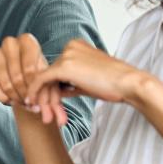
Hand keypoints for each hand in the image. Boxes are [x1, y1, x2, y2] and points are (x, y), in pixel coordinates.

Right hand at [0, 34, 66, 125]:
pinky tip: (7, 101)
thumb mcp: (49, 82)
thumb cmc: (40, 78)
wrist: (26, 81)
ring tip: (21, 102)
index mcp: (27, 41)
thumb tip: (44, 111)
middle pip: (16, 74)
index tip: (37, 96)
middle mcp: (10, 43)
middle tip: (29, 103)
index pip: (30, 66)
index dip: (33, 86)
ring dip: (13, 95)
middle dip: (23, 93)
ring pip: (3, 79)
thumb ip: (49, 94)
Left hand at [25, 39, 142, 125]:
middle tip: (46, 116)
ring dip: (44, 100)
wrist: (129, 84)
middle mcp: (69, 46)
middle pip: (50, 74)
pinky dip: (36, 92)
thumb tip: (55, 92)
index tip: (49, 106)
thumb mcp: (87, 82)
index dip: (51, 89)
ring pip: (45, 78)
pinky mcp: (64, 66)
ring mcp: (66, 55)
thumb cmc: (114, 85)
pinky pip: (42, 79)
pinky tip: (33, 104)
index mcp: (76, 46)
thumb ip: (70, 83)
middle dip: (46, 97)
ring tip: (47, 118)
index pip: (57, 69)